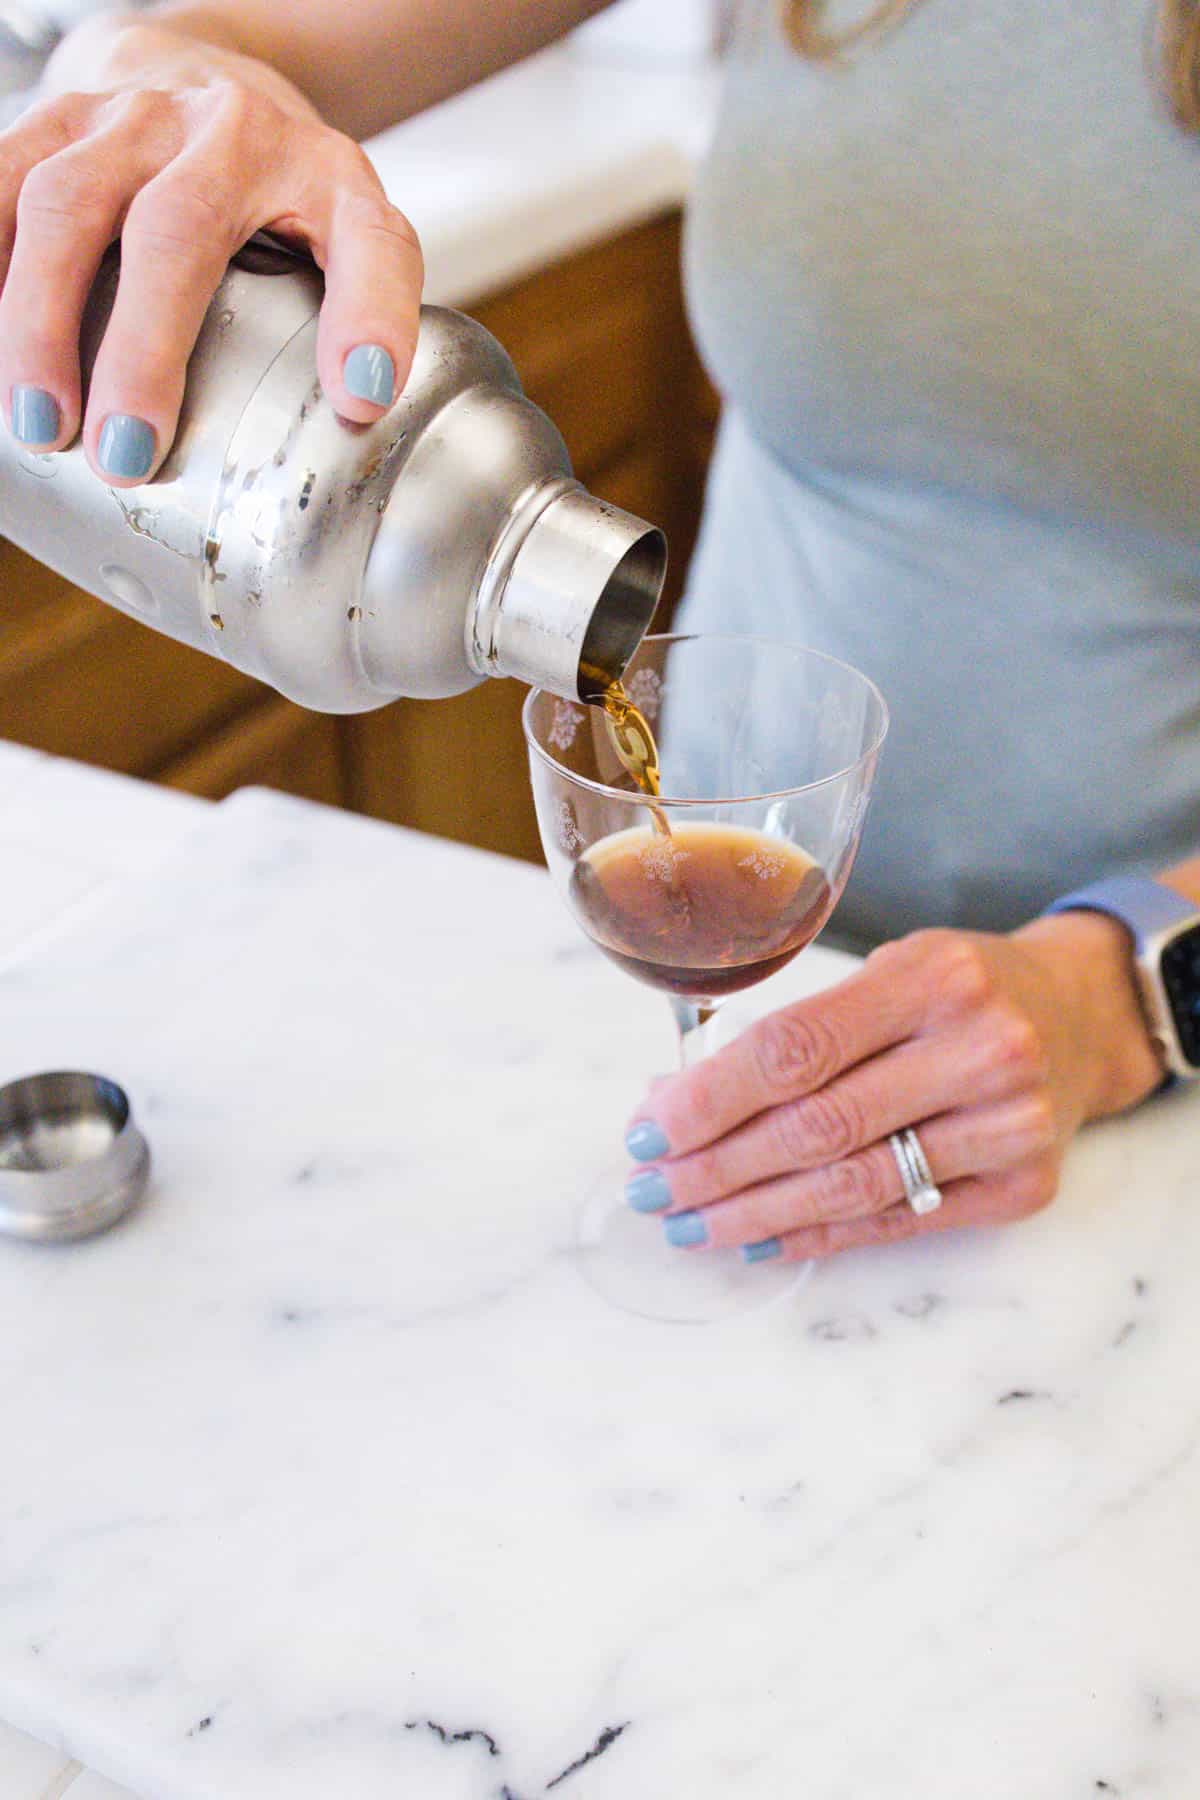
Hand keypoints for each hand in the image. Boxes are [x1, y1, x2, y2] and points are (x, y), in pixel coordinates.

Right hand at [0, 16, 421, 483]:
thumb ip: (368, 307)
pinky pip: (0, 184)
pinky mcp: (55, 119)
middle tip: (125, 453)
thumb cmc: (279, 189)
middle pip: (177, 230)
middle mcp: (229, 131)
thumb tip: (360, 407)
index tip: (359, 398)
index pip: (368, 241)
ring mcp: (131, 119)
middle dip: (144, 350)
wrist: (199, 73)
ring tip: (41, 424)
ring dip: (44, 320)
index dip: (370, 317)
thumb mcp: (348, 235)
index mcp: (325, 174)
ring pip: (67, 203)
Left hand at [624, 916, 1165, 1261]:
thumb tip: (673, 1097)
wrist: (1082, 1015)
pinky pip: (897, 1222)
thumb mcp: (887, 971)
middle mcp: (980, 1049)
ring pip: (852, 1185)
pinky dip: (818, 1236)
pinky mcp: (1023, 1185)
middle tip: (652, 1189)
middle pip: (816, 1126)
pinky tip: (759, 1238)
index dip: (709, 1098)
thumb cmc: (960, 990)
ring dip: (754, 1213)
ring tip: (690, 1223)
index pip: (795, 1048)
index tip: (648, 1129)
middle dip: (716, 1166)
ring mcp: (1009, 1124)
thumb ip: (795, 1031)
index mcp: (932, 977)